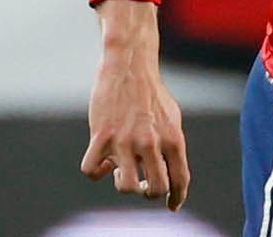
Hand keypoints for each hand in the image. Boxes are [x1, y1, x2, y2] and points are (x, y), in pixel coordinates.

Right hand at [81, 0, 190, 211]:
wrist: (129, 65)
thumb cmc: (151, 94)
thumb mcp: (172, 118)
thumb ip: (171, 145)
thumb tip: (170, 174)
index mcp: (173, 138)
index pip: (180, 178)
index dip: (177, 197)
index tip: (172, 206)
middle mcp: (151, 142)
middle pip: (155, 189)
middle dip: (148, 193)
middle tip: (142, 183)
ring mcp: (125, 140)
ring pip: (125, 186)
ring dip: (123, 185)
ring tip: (121, 170)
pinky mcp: (101, 135)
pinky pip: (92, 170)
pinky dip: (96, 172)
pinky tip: (101, 162)